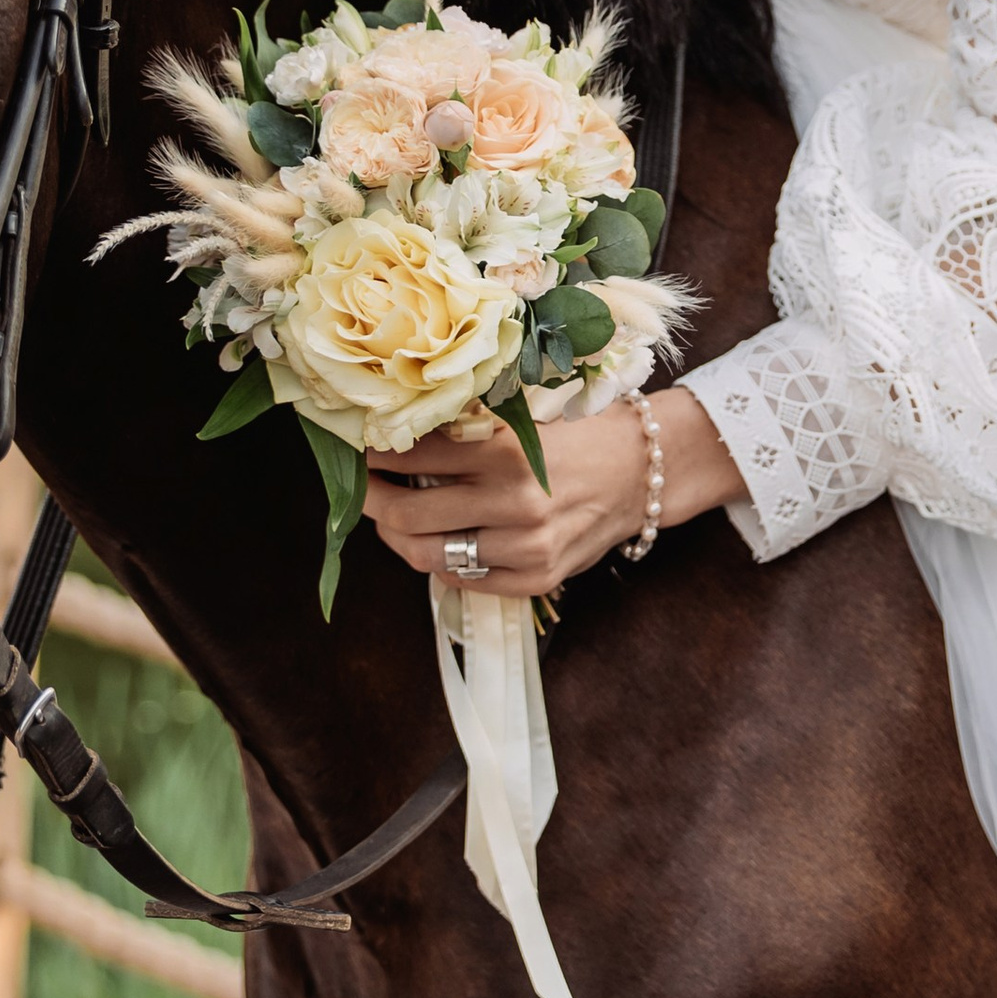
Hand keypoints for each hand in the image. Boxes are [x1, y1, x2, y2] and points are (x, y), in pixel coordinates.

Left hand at [365, 388, 744, 598]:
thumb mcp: (522, 416)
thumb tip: (392, 433)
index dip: (373, 453)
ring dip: (398, 538)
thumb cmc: (573, 434)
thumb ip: (466, 427)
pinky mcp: (537, 578)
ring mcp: (526, 546)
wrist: (640, 470)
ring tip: (392, 520)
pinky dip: (441, 563)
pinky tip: (436, 542)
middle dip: (372, 500)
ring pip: (430, 555)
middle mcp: (515, 500)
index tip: (356, 448)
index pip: (413, 455)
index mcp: (507, 448)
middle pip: (408, 512)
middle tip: (361, 488)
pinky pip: (464, 580)